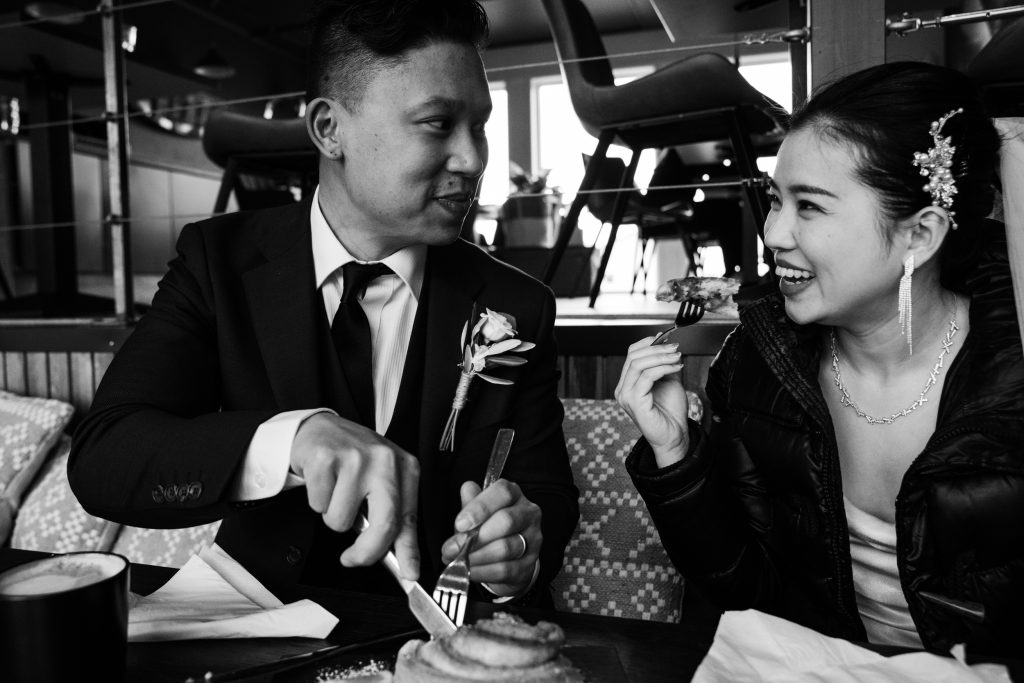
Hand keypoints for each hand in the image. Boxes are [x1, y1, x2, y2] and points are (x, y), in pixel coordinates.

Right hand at [291, 412, 419, 579]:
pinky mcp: (326, 458)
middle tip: (352, 558)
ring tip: (335, 492)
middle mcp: (385, 460)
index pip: (409, 518)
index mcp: (405, 467)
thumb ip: (391, 514)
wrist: (318, 428)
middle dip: (366, 552)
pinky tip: (322, 481)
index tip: (409, 574)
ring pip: (343, 521)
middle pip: (384, 525)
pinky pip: (319, 505)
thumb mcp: (380, 480)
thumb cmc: (351, 458)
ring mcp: (355, 458)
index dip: (409, 552)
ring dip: (333, 515)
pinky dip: (316, 501)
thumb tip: (402, 561)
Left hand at [441, 479, 540, 596]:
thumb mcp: (479, 512)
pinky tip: (469, 571)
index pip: (503, 492)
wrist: (507, 558)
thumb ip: (472, 502)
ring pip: (505, 548)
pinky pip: (505, 569)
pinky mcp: (529, 563)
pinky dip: (483, 571)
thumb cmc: (491, 528)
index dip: (481, 507)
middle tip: (453, 547)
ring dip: (476, 556)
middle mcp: (528, 514)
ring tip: (458, 559)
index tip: (460, 523)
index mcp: (515, 495)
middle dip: (476, 536)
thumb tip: (467, 489)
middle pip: (506, 520)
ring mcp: (532, 539)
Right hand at [615, 337, 688, 466]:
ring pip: (638, 364)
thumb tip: (665, 343)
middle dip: (656, 348)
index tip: (666, 340)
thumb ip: (663, 364)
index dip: (647, 343)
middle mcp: (622, 389)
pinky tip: (676, 367)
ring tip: (678, 357)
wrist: (675, 436)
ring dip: (661, 356)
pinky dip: (663, 367)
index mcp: (627, 384)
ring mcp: (626, 396)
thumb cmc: (670, 412)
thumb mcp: (668, 381)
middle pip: (633, 356)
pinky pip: (647, 376)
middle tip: (676, 348)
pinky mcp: (634, 402)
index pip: (630, 354)